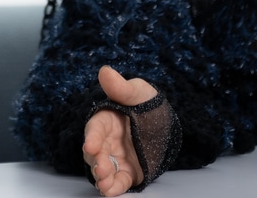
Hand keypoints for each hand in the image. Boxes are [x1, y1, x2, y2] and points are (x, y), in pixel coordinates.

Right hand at [82, 66, 157, 195]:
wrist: (165, 125)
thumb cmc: (147, 105)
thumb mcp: (138, 92)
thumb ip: (121, 87)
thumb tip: (105, 71)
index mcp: (106, 119)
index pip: (95, 128)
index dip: (92, 137)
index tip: (91, 145)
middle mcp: (107, 140)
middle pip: (96, 152)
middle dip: (96, 161)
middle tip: (101, 167)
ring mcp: (116, 157)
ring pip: (104, 169)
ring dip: (102, 177)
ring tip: (104, 183)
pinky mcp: (128, 172)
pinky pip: (119, 181)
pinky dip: (114, 187)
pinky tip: (111, 191)